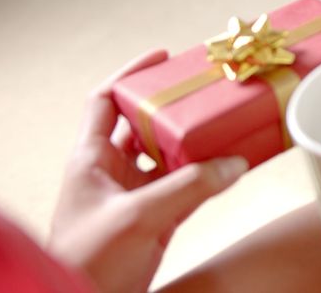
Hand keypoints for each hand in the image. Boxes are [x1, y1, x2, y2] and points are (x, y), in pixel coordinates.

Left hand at [48, 50, 248, 292]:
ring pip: (171, 159)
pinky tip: (233, 168)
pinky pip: (187, 190)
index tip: (162, 59)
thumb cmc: (87, 262)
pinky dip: (209, 179)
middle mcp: (111, 173)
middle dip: (176, 110)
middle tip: (205, 93)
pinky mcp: (154, 222)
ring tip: (225, 125)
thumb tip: (233, 163)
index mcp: (90, 159)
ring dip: (197, 145)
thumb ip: (189, 187)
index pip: (105, 101)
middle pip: (145, 127)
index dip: (131, 76)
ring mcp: (134, 198)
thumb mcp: (138, 216)